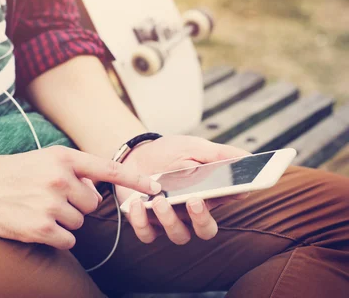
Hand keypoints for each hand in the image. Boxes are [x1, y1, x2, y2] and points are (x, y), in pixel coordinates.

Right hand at [0, 146, 160, 249]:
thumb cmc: (10, 172)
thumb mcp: (43, 159)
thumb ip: (73, 171)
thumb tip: (96, 192)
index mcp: (62, 158)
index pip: (107, 169)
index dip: (135, 179)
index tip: (156, 188)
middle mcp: (59, 179)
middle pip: (92, 205)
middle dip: (77, 206)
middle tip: (50, 199)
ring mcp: (49, 204)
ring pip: (79, 223)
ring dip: (63, 222)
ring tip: (37, 209)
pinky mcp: (39, 228)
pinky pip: (67, 241)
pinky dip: (56, 238)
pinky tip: (36, 225)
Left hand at [115, 135, 249, 244]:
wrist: (135, 155)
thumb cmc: (169, 153)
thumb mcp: (193, 147)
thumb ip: (217, 154)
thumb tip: (246, 156)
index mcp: (209, 193)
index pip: (229, 199)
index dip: (235, 195)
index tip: (236, 187)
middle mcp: (191, 212)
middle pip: (206, 230)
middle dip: (202, 219)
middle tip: (194, 200)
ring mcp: (169, 220)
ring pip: (178, 235)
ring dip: (169, 220)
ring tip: (159, 200)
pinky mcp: (145, 222)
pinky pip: (147, 234)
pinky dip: (141, 222)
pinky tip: (137, 204)